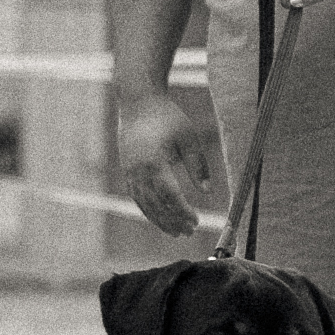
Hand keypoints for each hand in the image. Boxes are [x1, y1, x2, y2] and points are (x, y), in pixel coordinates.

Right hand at [117, 85, 220, 241]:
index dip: (183, 211)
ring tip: (176, 232)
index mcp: (154, 161)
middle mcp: (138, 170)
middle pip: (156, 205)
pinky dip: (149, 210)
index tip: (196, 222)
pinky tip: (161, 218)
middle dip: (173, 221)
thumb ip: (198, 166)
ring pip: (144, 204)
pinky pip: (138, 197)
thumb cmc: (167, 116)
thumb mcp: (188, 138)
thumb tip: (208, 192)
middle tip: (189, 233)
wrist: (138, 102)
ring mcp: (129, 172)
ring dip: (160, 220)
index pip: (170, 195)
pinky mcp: (127, 172)